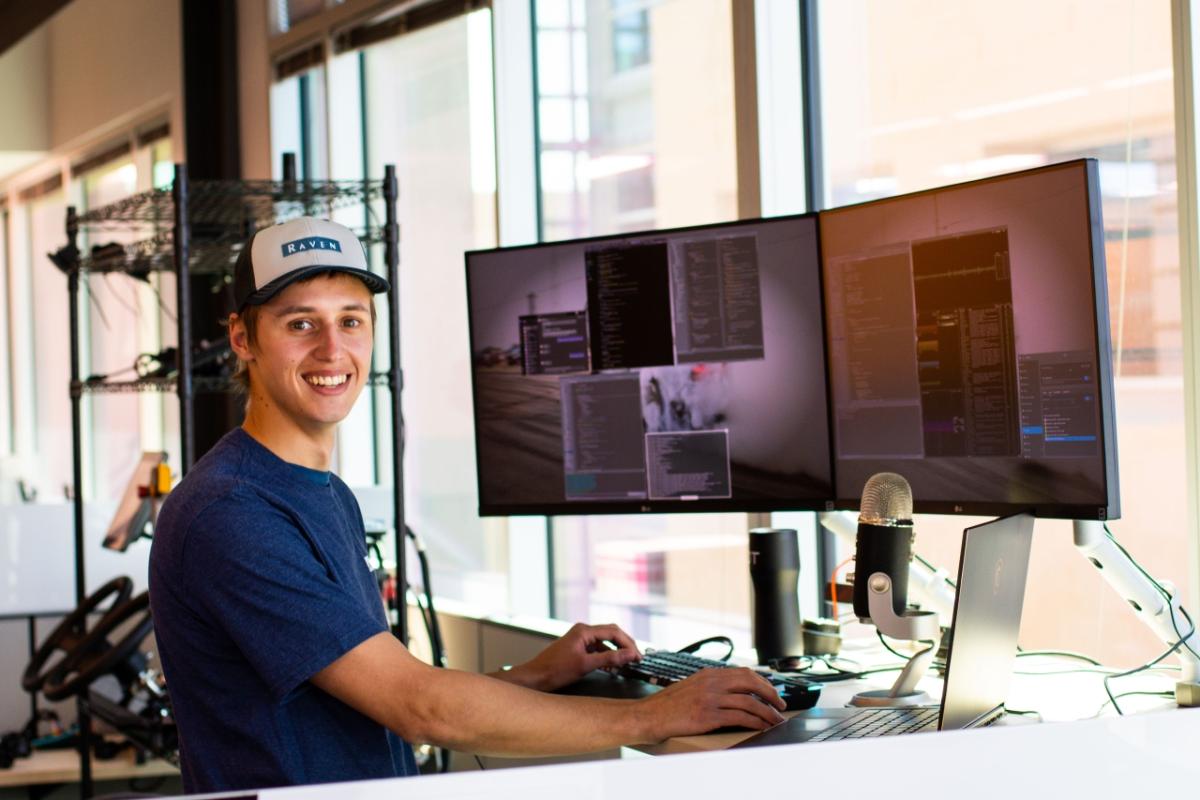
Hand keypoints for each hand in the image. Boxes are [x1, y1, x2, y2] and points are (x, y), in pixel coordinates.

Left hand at [501, 622, 641, 691]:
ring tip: (625, 665)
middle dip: (624, 646)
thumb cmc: (555, 671)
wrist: (535, 678)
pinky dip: (606, 657)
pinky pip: (597, 649)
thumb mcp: (586, 665)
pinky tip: (610, 668)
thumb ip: (610, 659)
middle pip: (611, 634)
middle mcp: (582, 631)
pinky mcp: (577, 648)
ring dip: (615, 653)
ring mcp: (579, 639)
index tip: (637, 656)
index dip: (628, 644)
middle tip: (636, 659)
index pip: (613, 632)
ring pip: (604, 643)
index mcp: (584, 631)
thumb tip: (629, 654)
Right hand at [636, 668, 785, 740]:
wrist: (648, 716)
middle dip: (771, 693)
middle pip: (751, 682)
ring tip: (776, 720)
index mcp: (708, 673)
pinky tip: (762, 727)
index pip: (744, 672)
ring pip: (749, 701)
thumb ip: (710, 686)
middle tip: (781, 705)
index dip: (762, 682)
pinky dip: (756, 722)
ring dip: (767, 712)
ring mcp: (710, 698)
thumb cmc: (667, 705)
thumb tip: (733, 692)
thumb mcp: (690, 686)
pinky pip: (740, 717)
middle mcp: (711, 682)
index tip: (772, 692)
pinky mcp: (708, 715)